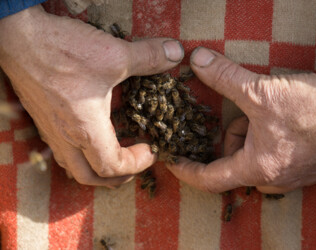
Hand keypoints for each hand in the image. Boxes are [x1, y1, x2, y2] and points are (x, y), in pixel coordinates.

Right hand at [0, 5, 183, 186]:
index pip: (114, 167)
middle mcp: (66, 137)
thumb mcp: (114, 55)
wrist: (17, 36)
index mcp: (86, 130)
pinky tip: (88, 137)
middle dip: (116, 178)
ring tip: (114, 158)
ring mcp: (50, 130)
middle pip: (90, 177)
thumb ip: (148, 57)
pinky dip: (80, 154)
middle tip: (134, 167)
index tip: (152, 149)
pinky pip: (61, 150)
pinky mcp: (42, 118)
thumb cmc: (62, 51)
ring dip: (96, 169)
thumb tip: (176, 53)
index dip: (138, 164)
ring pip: (72, 167)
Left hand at [167, 47, 315, 193]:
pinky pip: (276, 159)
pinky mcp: (309, 169)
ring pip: (256, 160)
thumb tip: (197, 60)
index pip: (210, 178)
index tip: (173, 162)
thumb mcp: (261, 92)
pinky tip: (284, 122)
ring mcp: (294, 176)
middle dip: (233, 139)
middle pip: (235, 164)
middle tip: (244, 115)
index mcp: (257, 168)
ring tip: (268, 114)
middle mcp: (275, 179)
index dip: (187, 170)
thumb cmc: (313, 109)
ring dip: (253, 137)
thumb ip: (224, 77)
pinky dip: (270, 141)